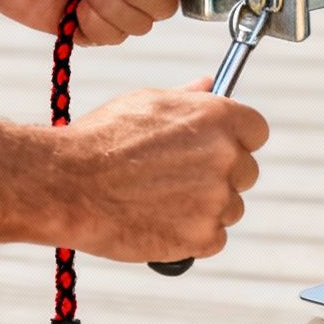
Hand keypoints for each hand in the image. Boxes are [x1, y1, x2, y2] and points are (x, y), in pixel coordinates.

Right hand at [57, 78, 268, 261]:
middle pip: (246, 172)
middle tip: (177, 179)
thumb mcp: (146, 101)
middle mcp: (226, 156)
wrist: (68, 185)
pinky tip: (160, 223)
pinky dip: (192, 237)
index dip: (237, 140)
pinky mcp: (204, 236)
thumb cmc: (101, 140)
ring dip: (205, 209)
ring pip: (231, 207)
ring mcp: (217, 198)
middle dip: (220, 176)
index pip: (256, 131)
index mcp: (217, 117)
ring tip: (160, 201)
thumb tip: (209, 85)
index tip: (216, 149)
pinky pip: (215, 239)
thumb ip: (188, 98)